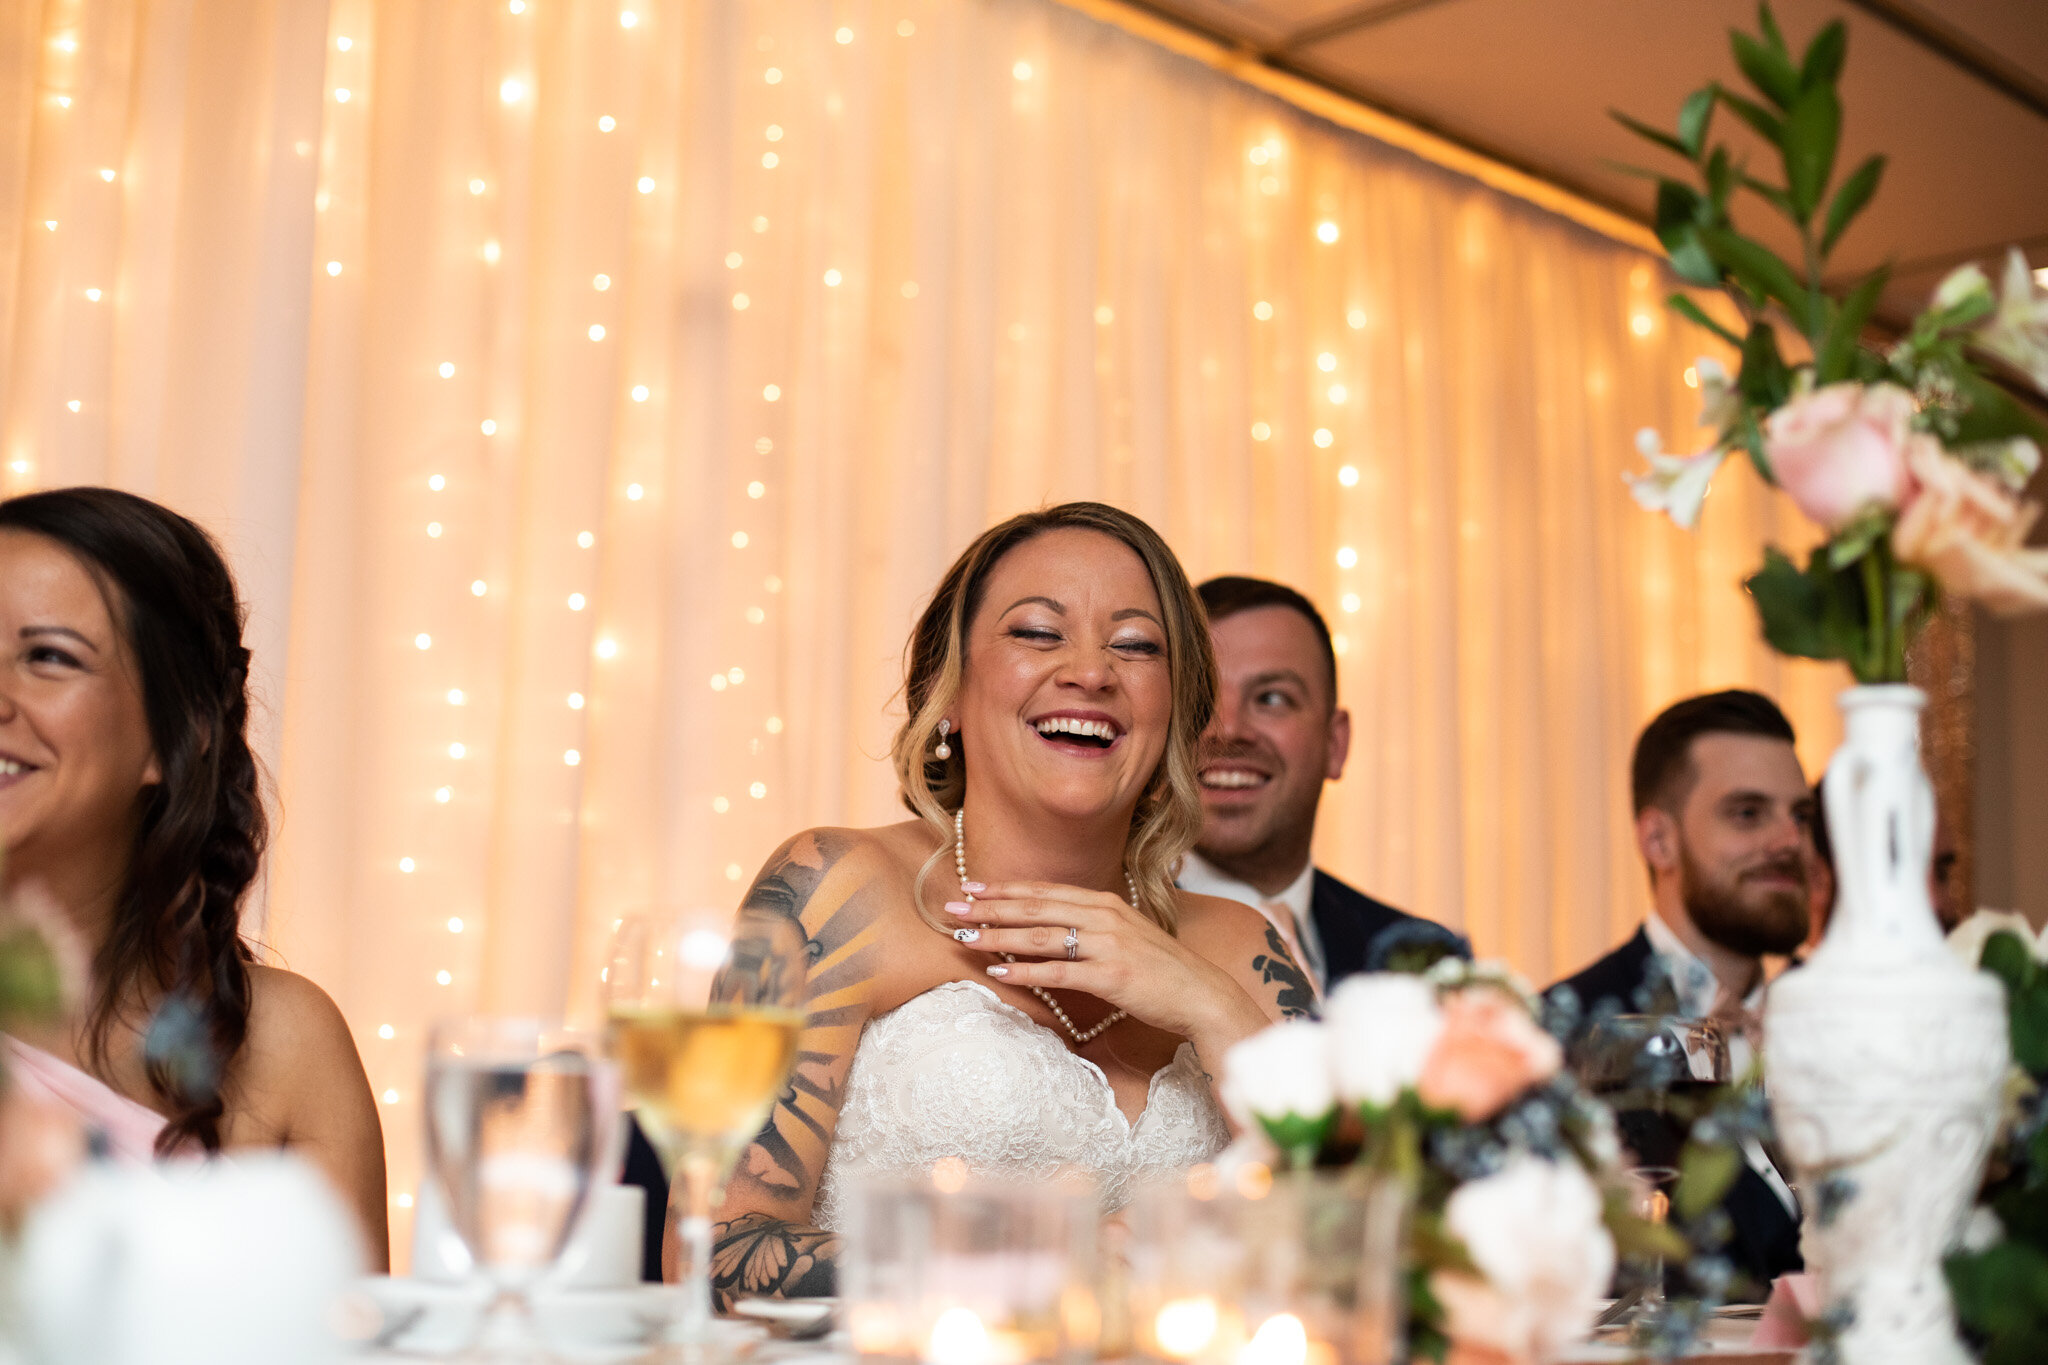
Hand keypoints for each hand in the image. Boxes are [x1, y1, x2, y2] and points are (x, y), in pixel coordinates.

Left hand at [945, 881, 1267, 1059]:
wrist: (1201, 993)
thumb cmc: (1160, 969)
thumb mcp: (1125, 934)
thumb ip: (1091, 925)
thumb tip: (1052, 926)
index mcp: (1105, 902)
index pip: (1045, 891)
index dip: (1006, 889)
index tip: (971, 887)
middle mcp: (1104, 916)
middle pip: (1035, 907)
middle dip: (989, 907)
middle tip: (952, 909)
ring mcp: (1107, 945)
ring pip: (1040, 936)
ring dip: (997, 937)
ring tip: (964, 939)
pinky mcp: (1110, 976)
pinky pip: (1057, 972)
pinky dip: (1024, 972)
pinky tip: (998, 974)